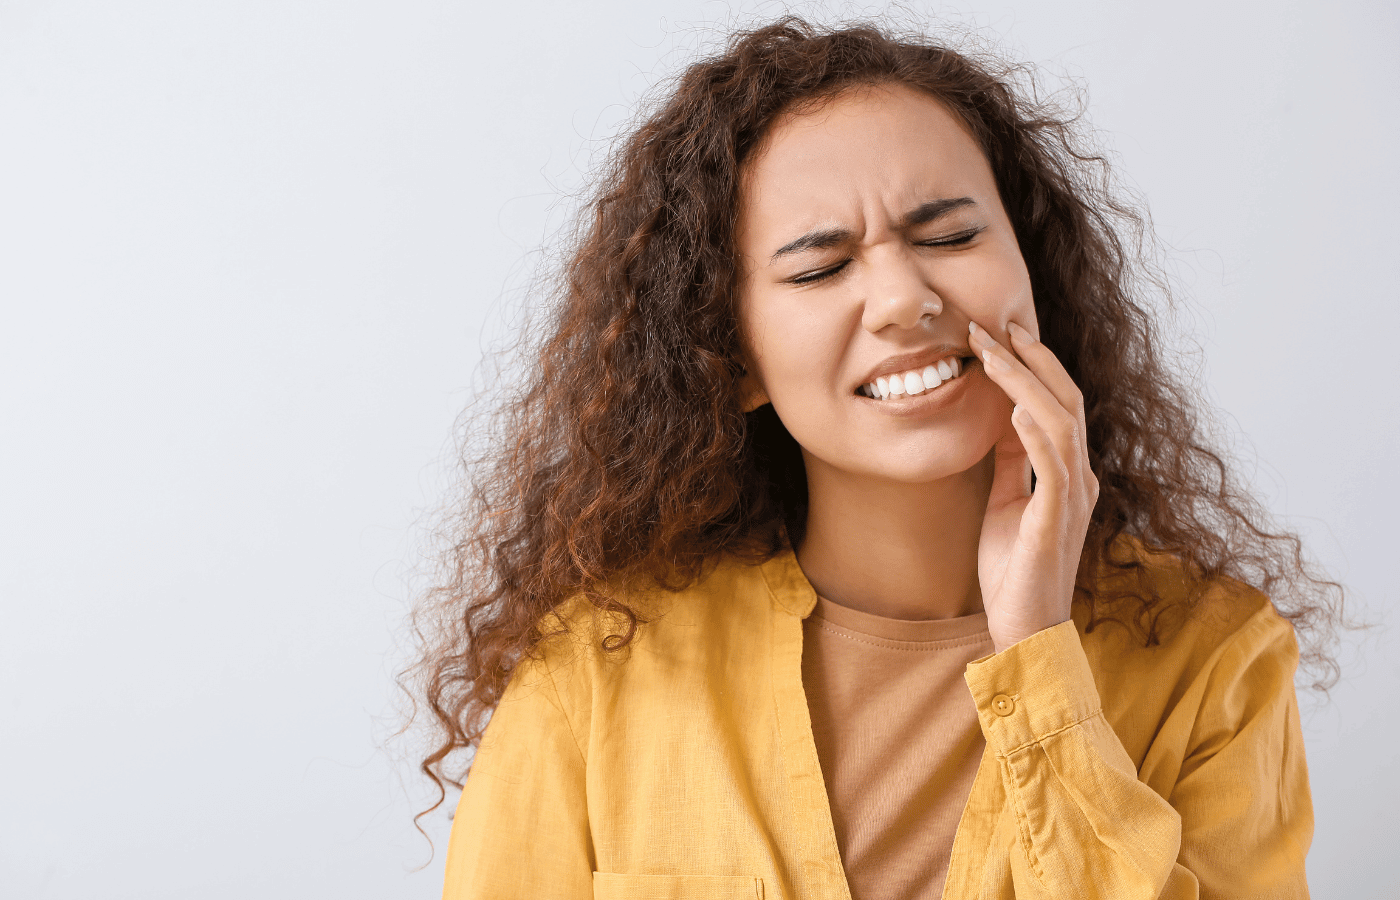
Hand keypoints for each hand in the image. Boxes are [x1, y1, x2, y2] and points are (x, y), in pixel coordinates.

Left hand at [968, 320, 1098, 652]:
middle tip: (996, 325)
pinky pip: (1052, 468)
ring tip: (995, 353)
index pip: (1058, 404)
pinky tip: (1015, 407)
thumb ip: (1011, 463)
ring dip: (1026, 383)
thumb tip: (1002, 419)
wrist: (1024, 629)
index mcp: (1068, 474)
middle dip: (1031, 359)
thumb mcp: (1005, 503)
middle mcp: (1079, 479)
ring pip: (1060, 423)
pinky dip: (1035, 433)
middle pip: (1065, 401)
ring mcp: (1071, 499)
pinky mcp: (1054, 521)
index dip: (1034, 365)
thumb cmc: (1014, 571)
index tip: (1002, 333)